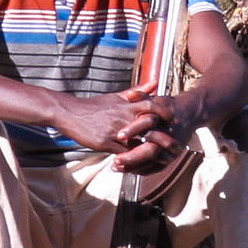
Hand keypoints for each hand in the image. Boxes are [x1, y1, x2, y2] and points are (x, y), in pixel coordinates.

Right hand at [53, 87, 200, 172]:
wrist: (70, 113)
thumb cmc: (95, 106)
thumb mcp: (116, 97)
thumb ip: (138, 91)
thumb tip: (156, 83)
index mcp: (127, 105)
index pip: (151, 108)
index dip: (165, 115)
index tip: (176, 122)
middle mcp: (123, 117)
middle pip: (149, 128)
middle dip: (163, 138)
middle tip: (176, 147)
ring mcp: (114, 131)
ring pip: (137, 144)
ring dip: (150, 153)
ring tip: (163, 159)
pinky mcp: (105, 143)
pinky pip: (123, 154)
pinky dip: (133, 160)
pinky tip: (141, 165)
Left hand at [110, 90, 202, 173]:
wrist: (189, 113)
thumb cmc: (169, 106)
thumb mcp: (156, 100)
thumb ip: (141, 96)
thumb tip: (130, 94)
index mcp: (165, 121)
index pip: (148, 126)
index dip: (133, 130)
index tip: (118, 135)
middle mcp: (170, 136)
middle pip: (151, 150)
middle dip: (132, 156)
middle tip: (115, 160)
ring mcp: (172, 149)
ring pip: (152, 162)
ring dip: (133, 166)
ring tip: (115, 166)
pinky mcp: (171, 157)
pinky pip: (155, 168)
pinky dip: (141, 170)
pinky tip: (127, 170)